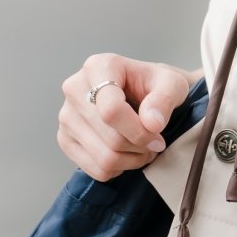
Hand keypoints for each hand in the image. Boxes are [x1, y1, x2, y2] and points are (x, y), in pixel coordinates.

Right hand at [57, 54, 193, 182]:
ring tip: (143, 148)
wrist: (141, 94)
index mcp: (98, 66)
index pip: (111, 110)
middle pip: (110, 138)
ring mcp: (66, 115)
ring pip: (103, 158)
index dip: (139, 131)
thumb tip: (151, 123)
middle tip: (154, 143)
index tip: (158, 135)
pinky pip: (95, 170)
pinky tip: (126, 153)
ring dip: (131, 160)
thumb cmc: (154, 86)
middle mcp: (74, 88)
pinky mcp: (65, 139)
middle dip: (139, 146)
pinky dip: (117, 169)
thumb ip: (165, 99)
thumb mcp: (171, 83)